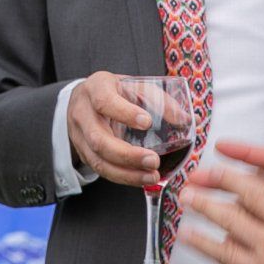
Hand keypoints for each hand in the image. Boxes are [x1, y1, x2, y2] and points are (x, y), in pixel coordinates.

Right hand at [67, 72, 161, 187]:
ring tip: (151, 176)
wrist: (85, 99)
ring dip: (126, 173)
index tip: (147, 122)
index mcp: (95, 88)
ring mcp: (79, 136)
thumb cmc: (114, 91)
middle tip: (153, 160)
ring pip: (98, 160)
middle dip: (127, 154)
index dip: (124, 113)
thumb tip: (184, 118)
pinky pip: (101, 169)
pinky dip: (122, 177)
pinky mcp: (83, 153)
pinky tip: (141, 179)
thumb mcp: (133, 85)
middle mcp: (82, 113)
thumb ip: (158, 99)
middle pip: (98, 139)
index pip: (104, 101)